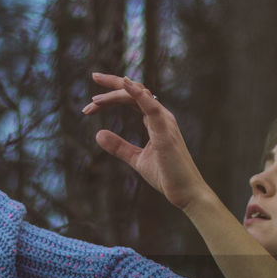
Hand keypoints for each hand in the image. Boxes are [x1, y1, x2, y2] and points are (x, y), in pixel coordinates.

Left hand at [82, 73, 210, 211]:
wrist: (186, 193)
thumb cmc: (167, 175)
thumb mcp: (136, 159)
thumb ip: (119, 146)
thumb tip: (98, 134)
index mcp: (156, 121)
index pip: (132, 99)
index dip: (112, 96)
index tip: (92, 102)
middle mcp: (161, 116)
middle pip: (135, 91)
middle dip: (111, 89)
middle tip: (90, 94)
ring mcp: (165, 122)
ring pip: (139, 95)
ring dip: (116, 93)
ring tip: (95, 100)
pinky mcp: (165, 132)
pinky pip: (152, 107)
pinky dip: (138, 94)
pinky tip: (125, 85)